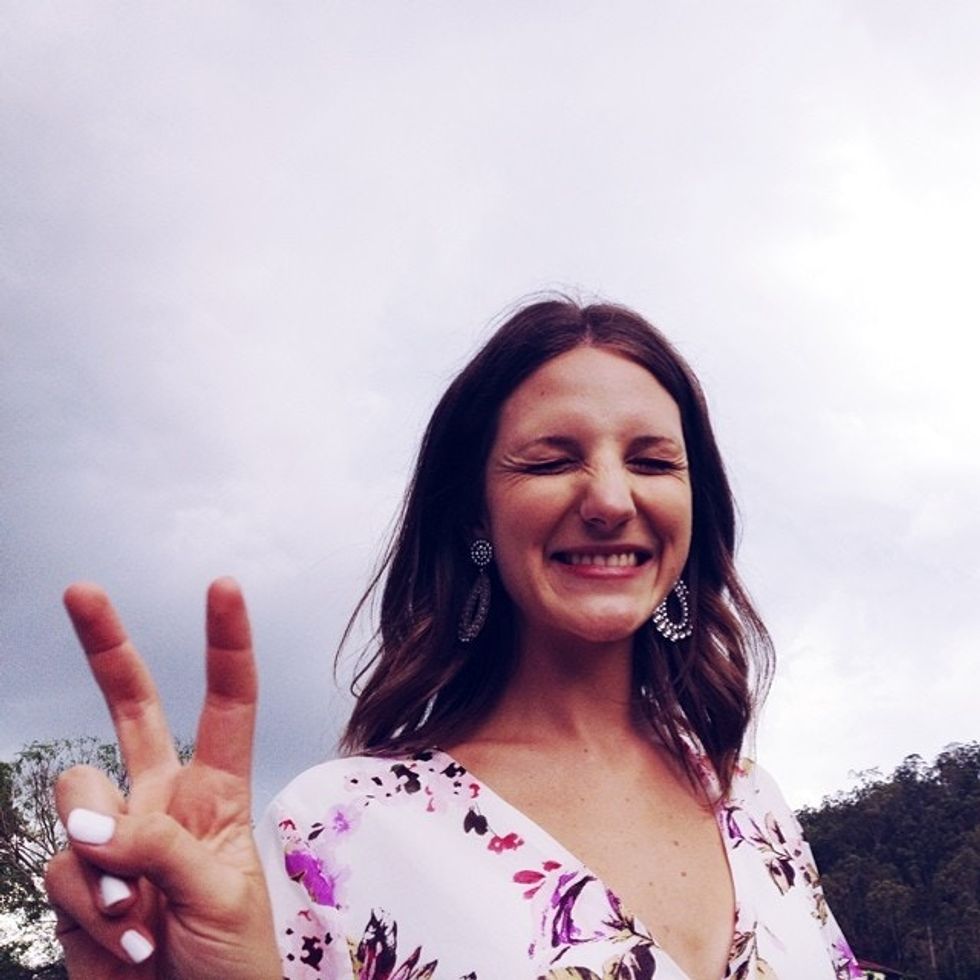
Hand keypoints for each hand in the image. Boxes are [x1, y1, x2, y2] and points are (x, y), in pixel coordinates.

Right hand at [44, 579, 280, 977]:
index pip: (226, 704)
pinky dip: (91, 905)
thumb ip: (158, 846)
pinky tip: (124, 941)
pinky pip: (59, 867)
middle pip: (130, 709)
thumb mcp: (219, 892)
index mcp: (218, 792)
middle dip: (106, 648)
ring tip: (142, 913)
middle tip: (80, 589)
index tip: (224, 587)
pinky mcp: (75, 882)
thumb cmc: (232, 961)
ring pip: (77, 796)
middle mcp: (161, 800)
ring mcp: (114, 837)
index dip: (225, 645)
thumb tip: (86, 823)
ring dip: (103, 858)